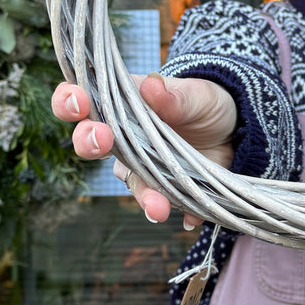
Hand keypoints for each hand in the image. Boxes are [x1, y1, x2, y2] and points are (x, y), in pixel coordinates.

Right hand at [51, 76, 236, 226]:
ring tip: (157, 207)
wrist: (234, 131)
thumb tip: (152, 87)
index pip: (83, 99)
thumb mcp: (197, 94)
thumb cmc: (204, 103)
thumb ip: (175, 96)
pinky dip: (178, 211)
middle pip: (90, 143)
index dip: (69, 100)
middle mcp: (123, 138)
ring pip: (129, 183)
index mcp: (123, 104)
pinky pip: (163, 205)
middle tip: (101, 139)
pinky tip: (190, 217)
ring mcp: (141, 167)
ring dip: (142, 196)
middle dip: (88, 142)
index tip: (77, 103)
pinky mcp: (163, 189)